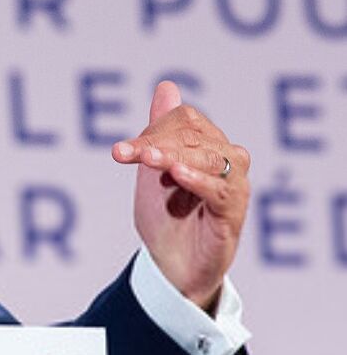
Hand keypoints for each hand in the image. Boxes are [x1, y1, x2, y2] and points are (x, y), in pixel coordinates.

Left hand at [111, 81, 250, 312]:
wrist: (170, 268)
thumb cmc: (166, 217)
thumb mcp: (154, 169)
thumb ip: (159, 130)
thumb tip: (167, 86)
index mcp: (207, 147)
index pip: (185, 120)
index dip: (152, 130)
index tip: (120, 153)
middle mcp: (226, 162)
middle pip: (195, 135)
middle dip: (156, 142)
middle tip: (127, 154)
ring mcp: (233, 187)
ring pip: (209, 157)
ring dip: (174, 155)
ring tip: (149, 160)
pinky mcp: (233, 214)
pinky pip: (221, 189)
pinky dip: (197, 179)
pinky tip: (176, 175)